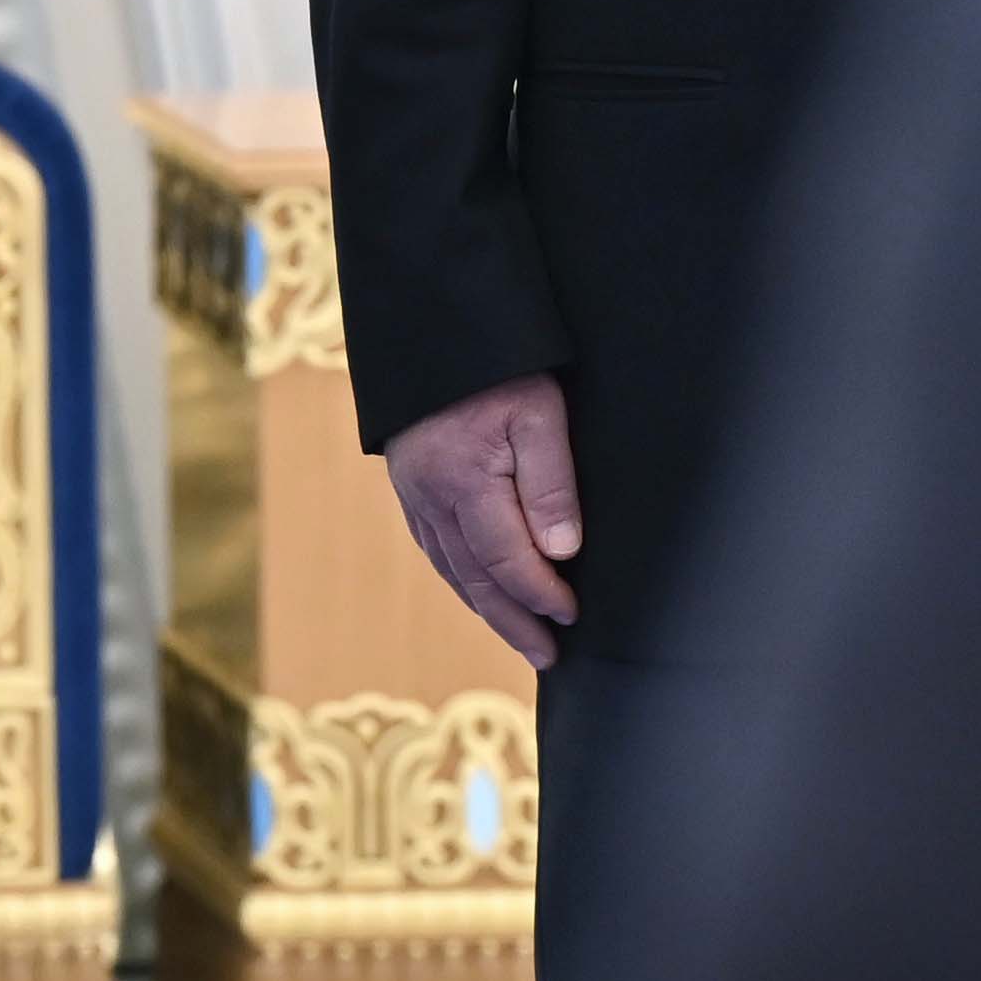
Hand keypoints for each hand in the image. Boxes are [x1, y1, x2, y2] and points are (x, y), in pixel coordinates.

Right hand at [384, 373, 583, 667]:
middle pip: (474, 577)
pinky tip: (474, 586)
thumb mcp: (539, 415)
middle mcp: (430, 496)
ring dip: (485, 606)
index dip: (542, 594)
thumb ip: (551, 485)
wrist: (430, 324)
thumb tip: (561, 554)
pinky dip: (458, 576)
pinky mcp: (408, 482)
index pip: (508, 560)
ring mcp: (413, 491)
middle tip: (546, 656)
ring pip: (449, 566)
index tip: (572, 616)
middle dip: (513, 621)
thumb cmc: (496, 368)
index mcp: (464, 483)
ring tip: (517, 635)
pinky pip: (432, 545)